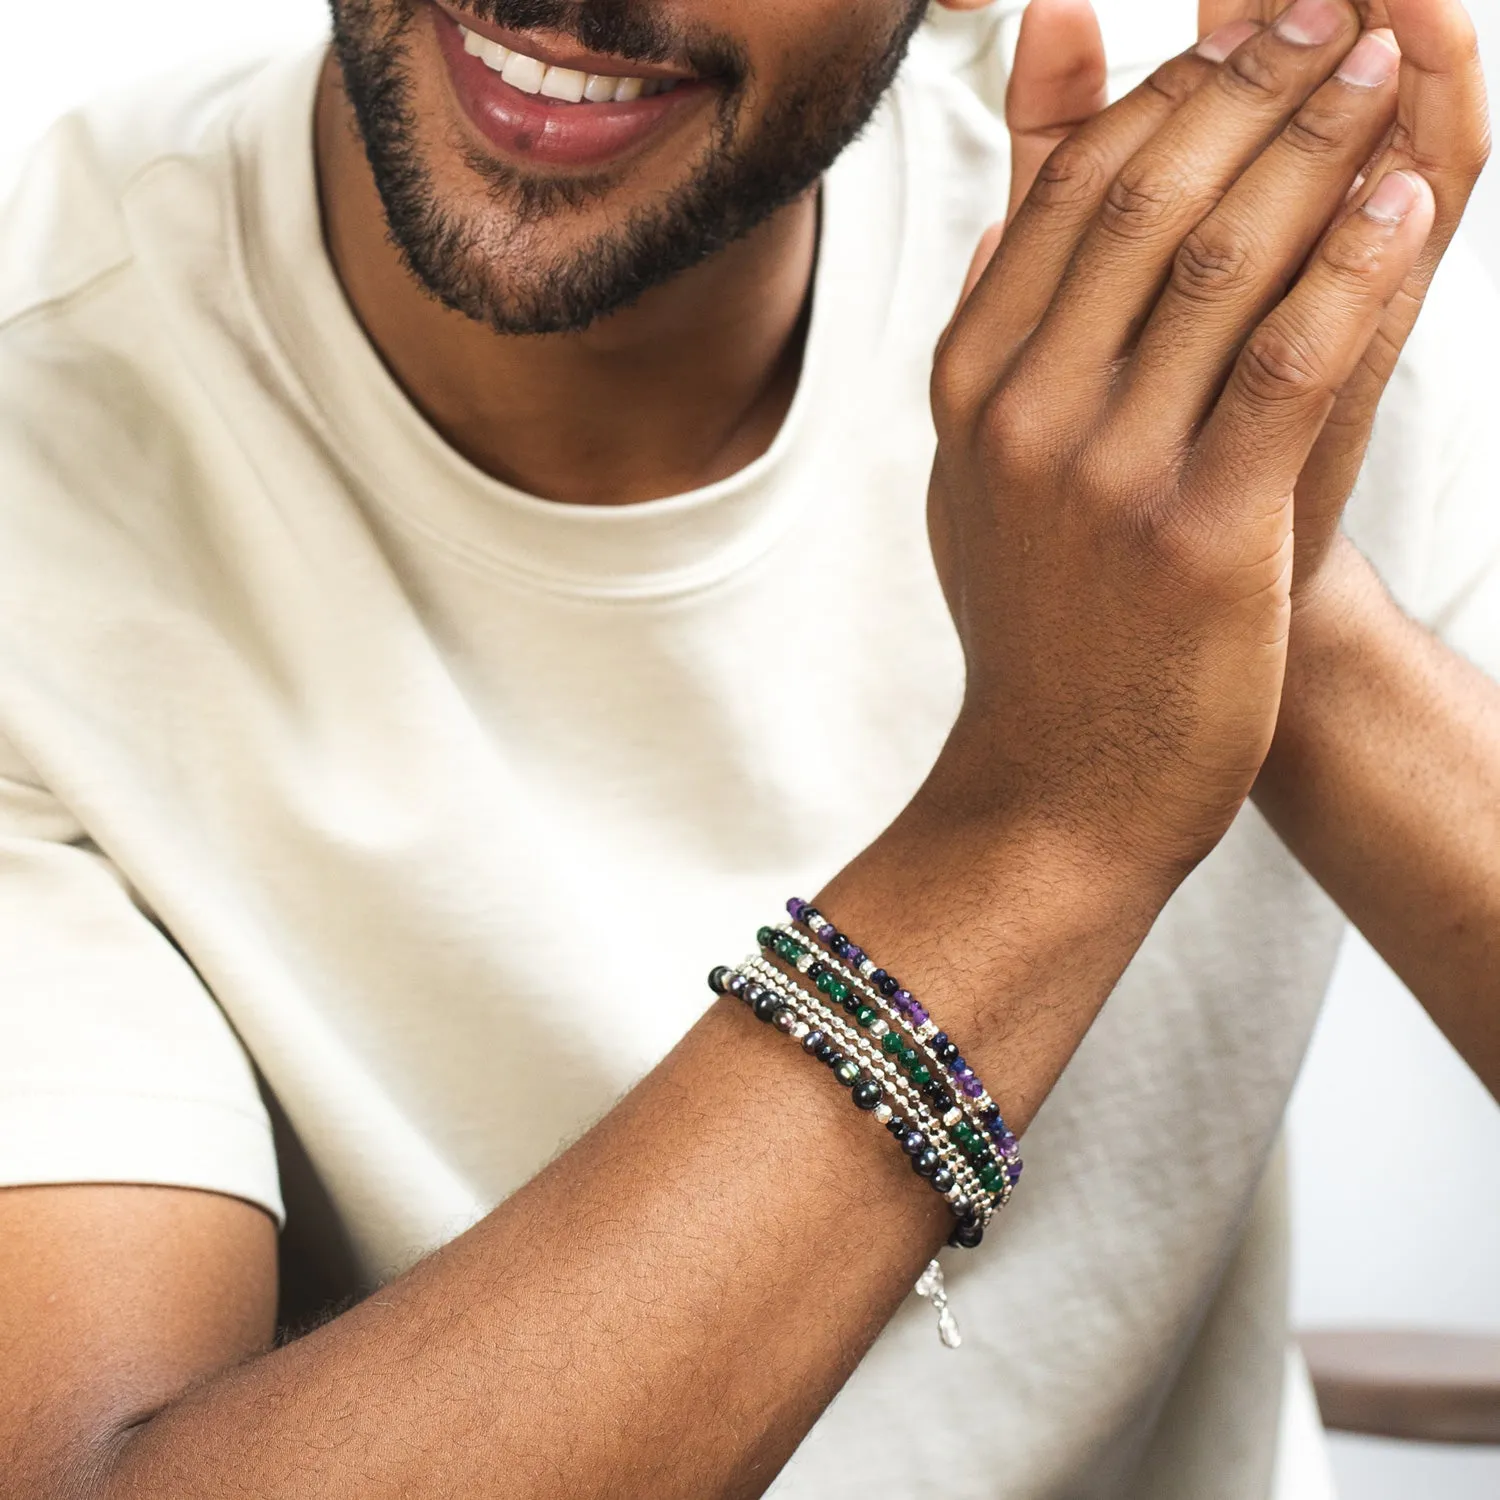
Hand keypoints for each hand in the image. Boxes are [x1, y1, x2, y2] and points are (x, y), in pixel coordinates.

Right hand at [924, 2, 1434, 880]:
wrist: (1058, 783)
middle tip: (1329, 10)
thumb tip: (1003, 211)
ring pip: (1222, 260)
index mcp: (969, 387)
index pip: (1068, 191)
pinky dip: (1353, 269)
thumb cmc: (1038, 626)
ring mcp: (1103, 473)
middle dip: (1251, 82)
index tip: (1244, 34)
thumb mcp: (980, 473)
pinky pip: (1290, 363)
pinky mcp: (1199, 533)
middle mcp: (1021, 415)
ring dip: (1316, 147)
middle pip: (1146, 197)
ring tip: (1381, 68)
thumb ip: (994, 337)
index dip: (1167, 90)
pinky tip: (1403, 203)